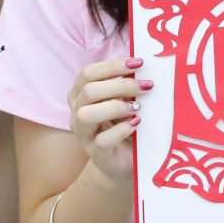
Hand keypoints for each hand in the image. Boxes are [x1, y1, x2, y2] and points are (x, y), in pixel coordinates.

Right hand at [67, 57, 146, 185]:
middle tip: (146, 86)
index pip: (88, 73)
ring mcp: (83, 134)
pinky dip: (122, 129)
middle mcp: (77, 112)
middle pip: (89, 90)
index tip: (139, 63)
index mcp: (81, 94)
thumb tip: (141, 62)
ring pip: (87, 114)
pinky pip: (103, 140)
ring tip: (137, 107)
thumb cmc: (124, 122)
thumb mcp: (124, 99)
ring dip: (115, 107)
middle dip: (120, 85)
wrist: (124, 160)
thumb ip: (126, 82)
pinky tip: (137, 124)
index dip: (112, 66)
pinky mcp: (96, 153)